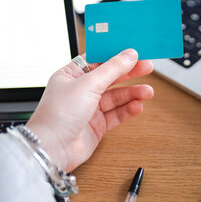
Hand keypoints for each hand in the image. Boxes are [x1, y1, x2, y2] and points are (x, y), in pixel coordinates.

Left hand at [26, 49, 153, 171]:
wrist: (52, 149)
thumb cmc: (57, 115)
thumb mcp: (88, 84)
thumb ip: (112, 69)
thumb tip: (128, 55)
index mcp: (71, 75)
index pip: (97, 60)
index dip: (116, 55)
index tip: (133, 52)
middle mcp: (80, 91)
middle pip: (110, 77)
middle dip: (129, 73)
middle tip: (147, 68)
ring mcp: (88, 108)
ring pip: (116, 97)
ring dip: (132, 94)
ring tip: (147, 92)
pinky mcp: (96, 125)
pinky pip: (117, 114)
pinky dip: (128, 110)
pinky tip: (137, 106)